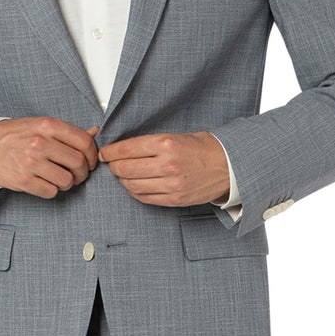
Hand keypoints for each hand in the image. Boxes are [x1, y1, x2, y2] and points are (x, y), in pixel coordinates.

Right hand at [0, 117, 102, 198]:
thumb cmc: (13, 136)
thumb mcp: (39, 125)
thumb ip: (66, 131)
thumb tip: (94, 132)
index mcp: (47, 125)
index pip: (84, 141)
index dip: (92, 154)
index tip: (90, 160)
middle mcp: (40, 142)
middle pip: (78, 163)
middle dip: (83, 173)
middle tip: (79, 174)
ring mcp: (31, 162)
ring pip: (67, 180)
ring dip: (68, 183)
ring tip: (61, 179)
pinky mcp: (23, 180)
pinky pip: (51, 191)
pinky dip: (53, 190)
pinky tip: (47, 183)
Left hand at [96, 130, 230, 206]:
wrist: (230, 166)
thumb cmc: (205, 148)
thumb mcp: (177, 136)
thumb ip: (151, 143)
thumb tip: (125, 149)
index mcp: (166, 144)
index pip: (126, 149)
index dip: (110, 152)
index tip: (105, 153)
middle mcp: (167, 165)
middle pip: (125, 169)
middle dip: (114, 166)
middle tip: (111, 164)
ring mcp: (171, 185)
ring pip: (132, 185)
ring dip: (123, 180)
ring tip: (123, 175)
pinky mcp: (175, 199)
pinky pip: (145, 198)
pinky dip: (135, 192)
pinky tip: (135, 185)